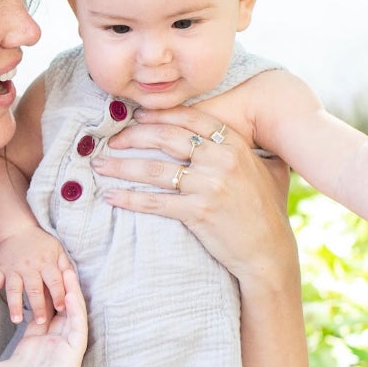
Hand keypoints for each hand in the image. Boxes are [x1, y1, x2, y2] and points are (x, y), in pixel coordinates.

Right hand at [0, 230, 72, 326]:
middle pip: (34, 288)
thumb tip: (74, 287)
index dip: (58, 294)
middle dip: (38, 305)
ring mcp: (12, 268)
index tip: (61, 309)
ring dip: (14, 304)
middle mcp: (29, 266)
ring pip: (13, 288)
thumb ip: (65, 268)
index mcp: (46, 262)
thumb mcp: (58, 251)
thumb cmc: (41, 245)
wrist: (16, 230)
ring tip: (16, 320)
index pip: (54, 281)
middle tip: (40, 322)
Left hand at [0, 264, 87, 366]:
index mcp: (30, 350)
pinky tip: (72, 287)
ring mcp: (62, 351)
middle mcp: (49, 349)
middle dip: (58, 289)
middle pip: (57, 312)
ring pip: (71, 315)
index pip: (39, 317)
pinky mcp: (71, 355)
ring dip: (70, 292)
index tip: (37, 277)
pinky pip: (78, 325)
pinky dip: (77, 306)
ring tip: (67, 267)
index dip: (39, 297)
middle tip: (57, 265)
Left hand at [95, 107, 294, 284]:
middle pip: (166, 137)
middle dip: (133, 136)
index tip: (137, 116)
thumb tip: (242, 133)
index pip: (191, 118)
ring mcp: (209, 185)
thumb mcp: (268, 170)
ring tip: (99, 165)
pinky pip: (155, 202)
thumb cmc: (268, 212)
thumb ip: (250, 149)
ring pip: (154, 169)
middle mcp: (221, 159)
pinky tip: (111, 196)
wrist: (268, 251)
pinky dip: (129, 199)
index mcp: (234, 144)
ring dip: (122, 166)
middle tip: (112, 140)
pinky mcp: (197, 212)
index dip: (161, 115)